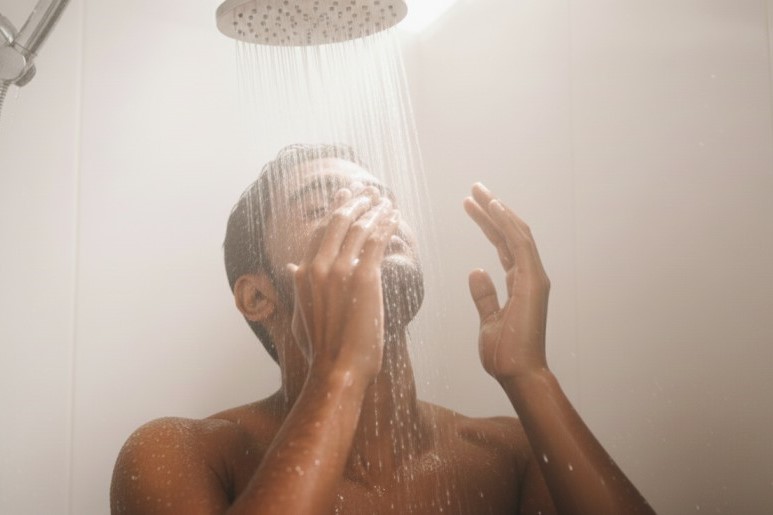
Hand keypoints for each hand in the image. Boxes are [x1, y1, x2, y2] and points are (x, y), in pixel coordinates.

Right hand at [288, 187, 398, 383]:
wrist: (336, 369)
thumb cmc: (321, 349)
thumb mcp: (300, 315)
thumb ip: (297, 288)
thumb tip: (290, 267)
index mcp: (303, 274)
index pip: (320, 232)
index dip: (335, 210)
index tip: (345, 196)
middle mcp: (318, 267)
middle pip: (338, 222)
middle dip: (354, 201)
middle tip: (368, 190)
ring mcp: (340, 271)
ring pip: (359, 228)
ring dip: (374, 210)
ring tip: (385, 201)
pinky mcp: (364, 278)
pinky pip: (376, 242)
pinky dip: (385, 225)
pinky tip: (393, 217)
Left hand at [464, 183, 550, 382]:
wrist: (518, 374)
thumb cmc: (505, 353)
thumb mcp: (488, 320)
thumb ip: (485, 296)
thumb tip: (476, 271)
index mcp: (519, 284)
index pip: (503, 245)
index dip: (488, 223)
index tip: (470, 205)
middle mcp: (529, 277)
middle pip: (510, 234)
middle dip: (492, 210)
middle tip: (474, 189)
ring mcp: (534, 278)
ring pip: (516, 234)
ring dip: (497, 211)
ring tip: (478, 191)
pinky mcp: (533, 283)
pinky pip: (521, 245)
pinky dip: (508, 224)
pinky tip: (494, 208)